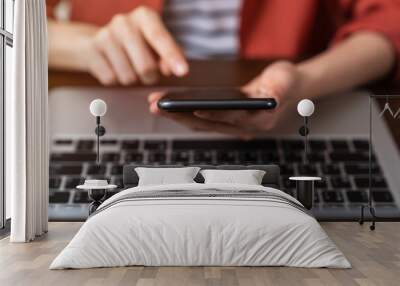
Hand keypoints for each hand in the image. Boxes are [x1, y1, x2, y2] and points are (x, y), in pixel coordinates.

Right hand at [80, 6, 187, 85]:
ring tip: (127, 66)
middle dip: (150, 77)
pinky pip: (111, 79)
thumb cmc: (133, 44)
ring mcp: (105, 35)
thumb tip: (170, 69)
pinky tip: (113, 67)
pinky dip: (115, 79)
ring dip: (131, 79)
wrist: (94, 42)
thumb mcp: (154, 45)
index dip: (172, 56)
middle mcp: (124, 22)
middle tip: (148, 73)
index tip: (182, 72)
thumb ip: (167, 56)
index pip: (160, 37)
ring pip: (128, 77)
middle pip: (146, 66)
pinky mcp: (91, 51)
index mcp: (144, 17)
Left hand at [148, 61, 303, 138]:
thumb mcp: (287, 80)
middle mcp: (244, 127)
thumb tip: (271, 97)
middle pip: (208, 124)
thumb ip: (280, 89)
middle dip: (181, 116)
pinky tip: (170, 108)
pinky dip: (185, 114)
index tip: (191, 109)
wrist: (289, 89)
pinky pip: (202, 120)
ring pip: (201, 124)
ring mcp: (234, 125)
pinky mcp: (226, 120)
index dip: (211, 115)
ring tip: (156, 105)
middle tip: (158, 107)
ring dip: (177, 116)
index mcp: (258, 120)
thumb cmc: (287, 83)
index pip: (231, 119)